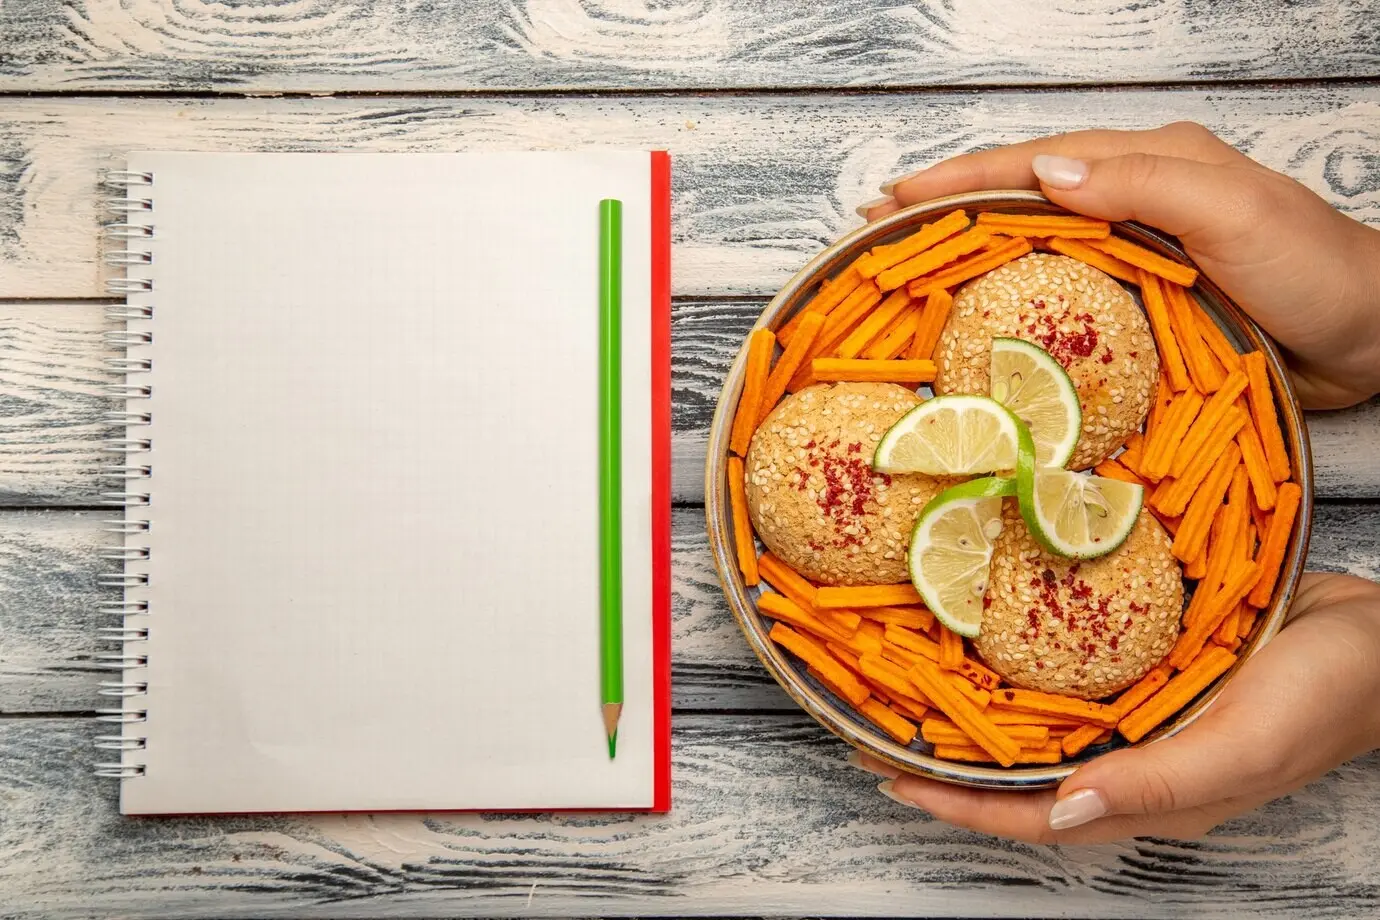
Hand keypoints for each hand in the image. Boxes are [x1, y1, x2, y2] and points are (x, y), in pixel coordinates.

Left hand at [853, 573, 1379, 842]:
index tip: (888, 776)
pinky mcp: (1152, 673)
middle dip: (951, 766)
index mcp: (1150, 797)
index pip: (1030, 818)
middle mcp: (1135, 763)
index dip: (957, 804)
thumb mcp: (1246, 746)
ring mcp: (1142, 719)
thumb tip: (1060, 812)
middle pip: (1023, 779)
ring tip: (917, 693)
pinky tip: (993, 643)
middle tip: (882, 729)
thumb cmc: (1327, 696)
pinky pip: (1073, 682)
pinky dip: (1027, 674)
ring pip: (1043, 731)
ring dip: (981, 719)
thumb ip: (1160, 785)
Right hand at [862, 123, 1379, 409]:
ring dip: (971, 251)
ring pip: (1036, 243)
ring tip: (910, 269)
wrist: (1375, 335)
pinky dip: (1014, 297)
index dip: (962, 177)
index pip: (1036, 163)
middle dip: (949, 207)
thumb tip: (1046, 175)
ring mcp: (1138, 251)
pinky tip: (982, 317)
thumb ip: (1144, 186)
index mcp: (1149, 164)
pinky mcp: (1144, 300)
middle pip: (1023, 196)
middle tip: (880, 228)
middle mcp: (1135, 200)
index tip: (895, 196)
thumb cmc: (1314, 269)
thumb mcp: (1233, 213)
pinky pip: (1064, 292)